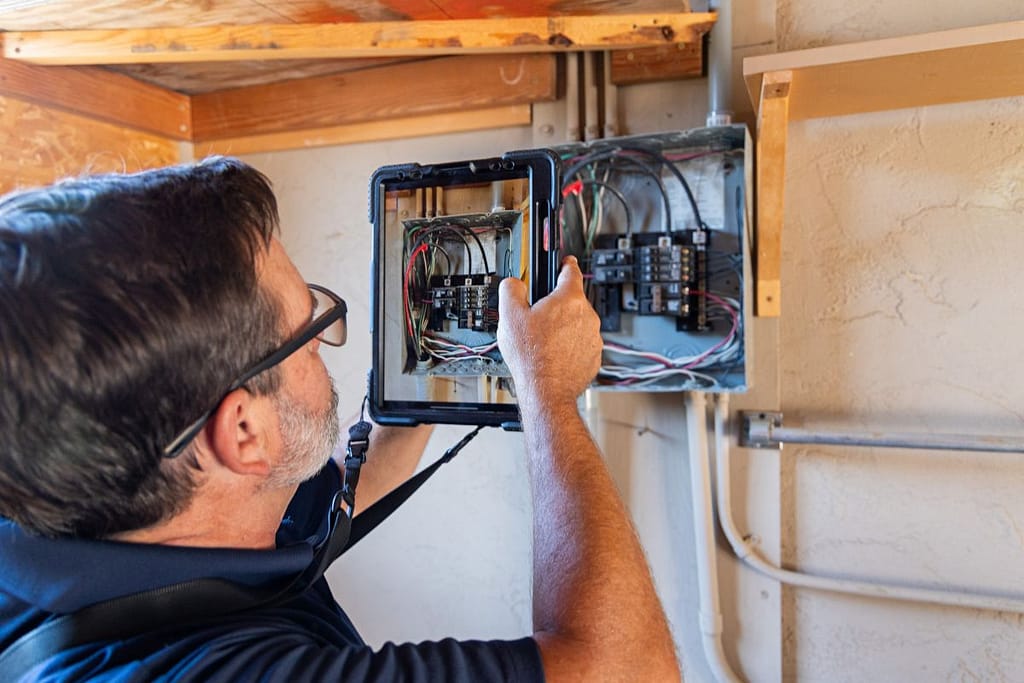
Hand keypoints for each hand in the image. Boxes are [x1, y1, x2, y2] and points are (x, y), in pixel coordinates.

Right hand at [497, 256, 601, 407]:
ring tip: (543, 342)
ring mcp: (593, 337)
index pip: (571, 271)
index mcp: (569, 299)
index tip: (565, 261)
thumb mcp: (510, 316)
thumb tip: (514, 283)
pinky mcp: (594, 356)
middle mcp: (587, 316)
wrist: (546, 391)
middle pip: (572, 301)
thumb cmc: (531, 357)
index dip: (565, 263)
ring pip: (577, 324)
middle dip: (556, 306)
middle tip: (538, 318)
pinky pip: (581, 344)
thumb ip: (511, 289)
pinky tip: (553, 355)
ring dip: (563, 328)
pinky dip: (570, 346)